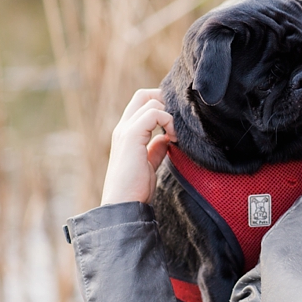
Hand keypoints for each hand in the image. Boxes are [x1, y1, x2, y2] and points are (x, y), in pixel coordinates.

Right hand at [101, 88, 175, 205]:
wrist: (124, 205)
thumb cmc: (135, 190)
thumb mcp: (149, 164)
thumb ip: (156, 148)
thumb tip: (167, 138)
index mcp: (126, 134)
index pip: (141, 104)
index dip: (161, 106)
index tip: (176, 124)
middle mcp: (123, 128)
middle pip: (143, 95)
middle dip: (165, 100)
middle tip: (178, 120)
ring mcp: (125, 130)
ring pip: (150, 101)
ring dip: (170, 114)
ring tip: (177, 135)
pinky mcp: (131, 136)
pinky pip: (154, 113)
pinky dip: (169, 121)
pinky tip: (174, 138)